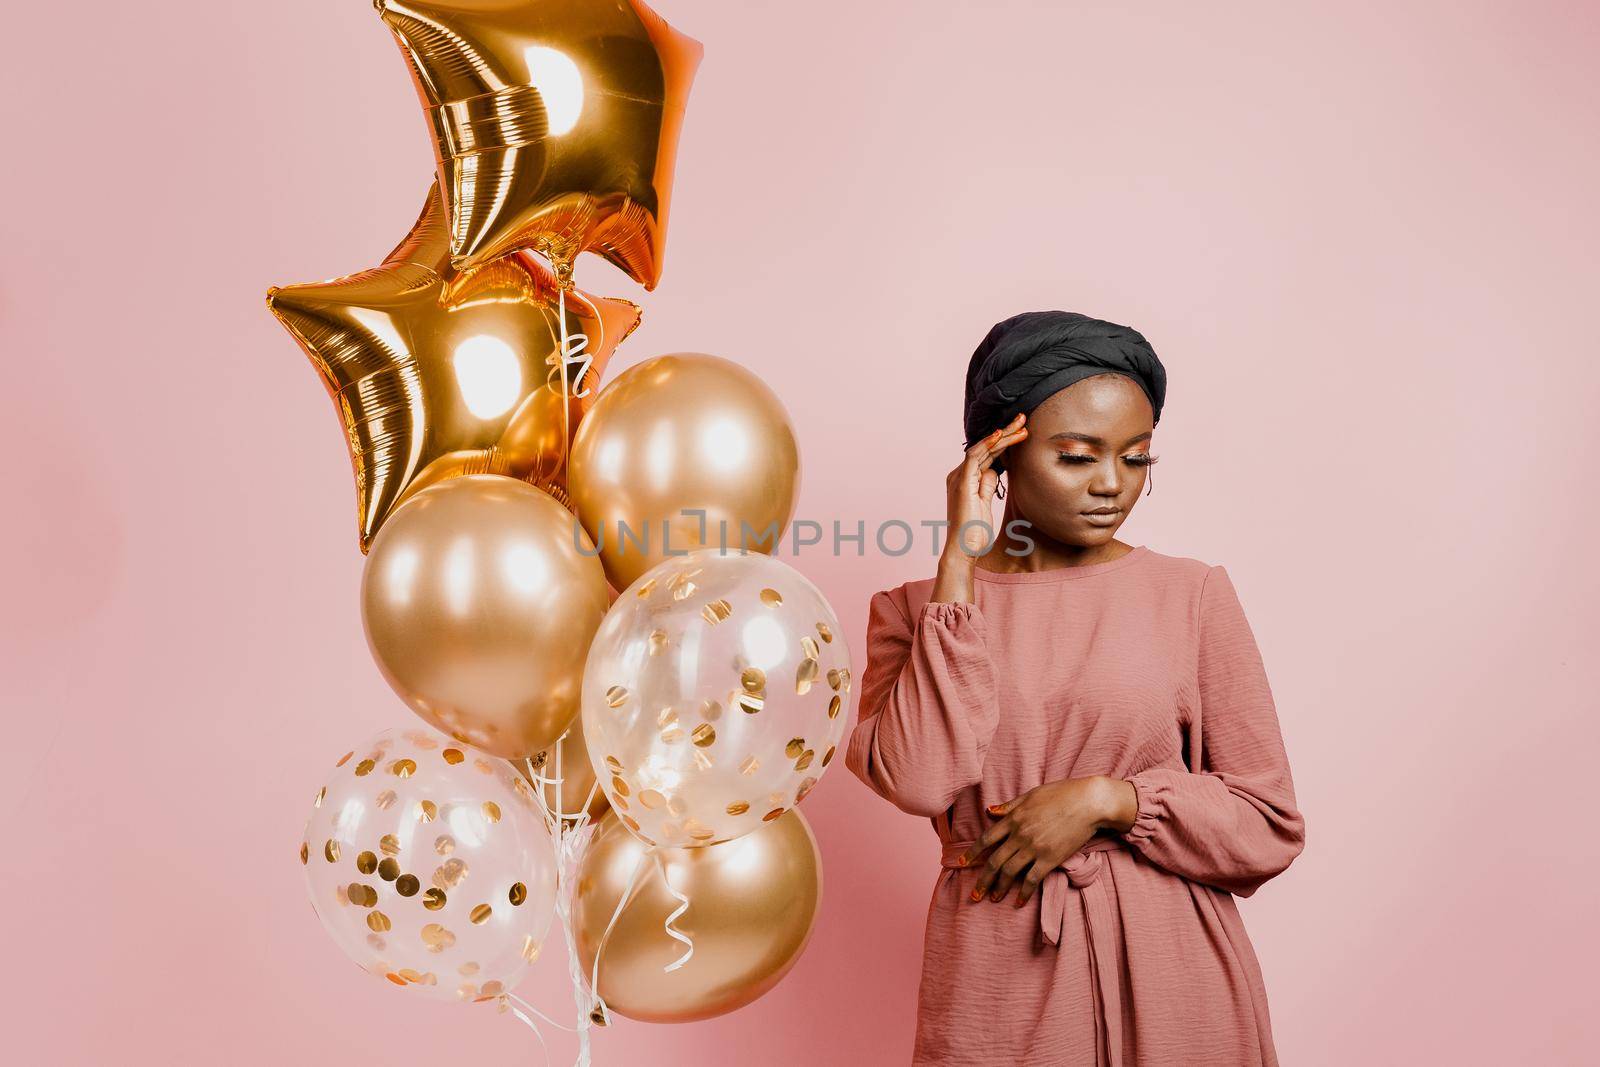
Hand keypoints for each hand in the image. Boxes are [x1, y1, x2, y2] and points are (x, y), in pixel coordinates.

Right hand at [944, 412, 1026, 562]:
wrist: (963, 549)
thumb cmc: (973, 531)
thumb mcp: (984, 504)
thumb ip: (987, 486)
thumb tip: (994, 470)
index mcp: (965, 478)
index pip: (986, 454)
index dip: (1004, 441)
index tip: (1022, 432)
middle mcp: (960, 474)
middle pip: (985, 447)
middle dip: (1006, 432)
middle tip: (1023, 419)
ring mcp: (959, 477)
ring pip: (982, 448)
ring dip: (1003, 436)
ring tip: (1021, 426)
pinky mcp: (961, 483)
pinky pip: (974, 458)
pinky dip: (987, 445)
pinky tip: (1000, 435)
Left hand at [959, 776, 1127, 906]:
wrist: (1089, 802)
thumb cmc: (1062, 794)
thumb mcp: (1031, 795)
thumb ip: (1009, 806)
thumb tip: (989, 811)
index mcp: (1013, 818)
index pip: (986, 839)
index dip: (972, 853)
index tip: (962, 864)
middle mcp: (1020, 835)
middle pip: (994, 861)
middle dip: (982, 880)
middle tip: (974, 894)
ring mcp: (1034, 848)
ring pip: (1010, 872)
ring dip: (999, 888)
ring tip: (993, 899)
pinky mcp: (1050, 859)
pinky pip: (1032, 880)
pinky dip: (1023, 893)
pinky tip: (1018, 902)